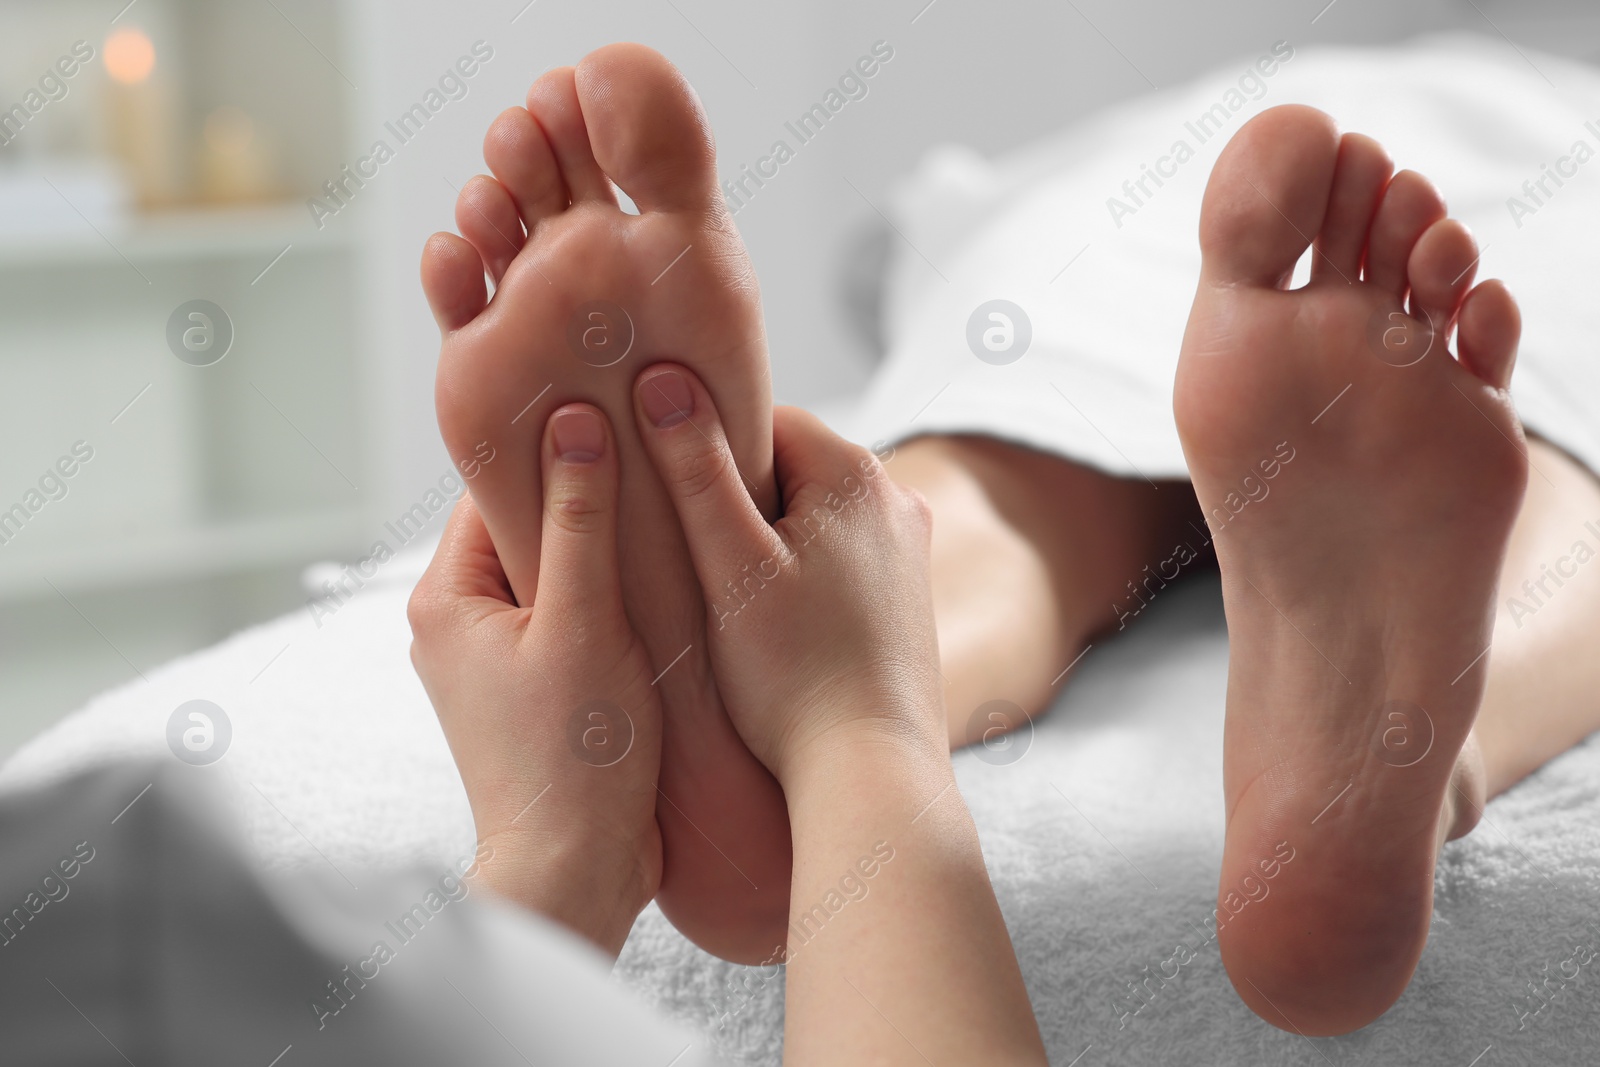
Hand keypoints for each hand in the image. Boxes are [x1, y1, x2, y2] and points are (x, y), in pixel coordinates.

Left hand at [407, 405, 661, 957]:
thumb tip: (574, 424)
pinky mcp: (534, 691)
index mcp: (446, 600)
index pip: (494, 491)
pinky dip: (608, 600)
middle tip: (649, 460)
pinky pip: (569, 619)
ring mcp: (495, 662)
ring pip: (553, 576)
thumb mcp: (583, 623)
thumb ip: (580, 521)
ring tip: (663, 520)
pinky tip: (661, 588)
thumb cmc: (575, 757)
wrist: (576, 872)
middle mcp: (457, 626)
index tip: (611, 416)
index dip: (552, 450)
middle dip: (584, 499)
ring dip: (603, 553)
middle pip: (525, 528)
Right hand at [633, 366, 1045, 1063]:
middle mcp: (896, 501)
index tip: (659, 486)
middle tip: (679, 544)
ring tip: (715, 587)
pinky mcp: (908, 600)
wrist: (872, 772)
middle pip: (788, 468)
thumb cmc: (794, 675)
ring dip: (764, 537)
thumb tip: (663, 378)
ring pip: (811, 516)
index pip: (763, 419)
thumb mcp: (730, 565)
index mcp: (855, 474)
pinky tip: (764, 620)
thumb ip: (695, 470)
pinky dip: (797, 572)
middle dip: (733, 495)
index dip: (702, 446)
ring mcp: (909, 552)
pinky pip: (837, 558)